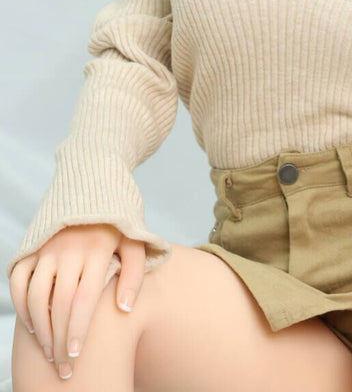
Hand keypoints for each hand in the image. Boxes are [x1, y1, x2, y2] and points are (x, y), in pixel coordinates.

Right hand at [9, 223, 145, 379]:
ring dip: (40, 327)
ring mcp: (48, 247)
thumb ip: (133, 274)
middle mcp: (69, 248)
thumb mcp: (137, 240)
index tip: (76, 355)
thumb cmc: (120, 218)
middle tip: (64, 366)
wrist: (95, 180)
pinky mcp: (32, 245)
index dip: (78, 330)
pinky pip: (19, 279)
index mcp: (97, 249)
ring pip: (37, 295)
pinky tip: (32, 324)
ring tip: (49, 350)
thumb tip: (123, 310)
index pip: (84, 300)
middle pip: (60, 303)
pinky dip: (21, 303)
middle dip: (60, 339)